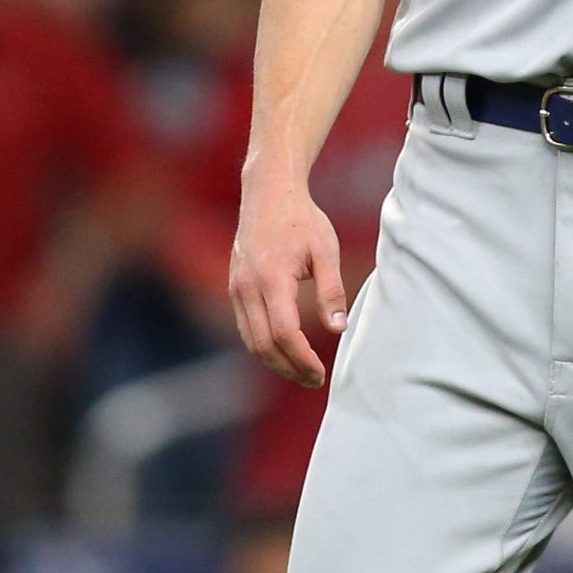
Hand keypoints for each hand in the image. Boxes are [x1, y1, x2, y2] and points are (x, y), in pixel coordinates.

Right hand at [229, 171, 348, 386]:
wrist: (268, 193)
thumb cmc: (302, 220)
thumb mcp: (326, 250)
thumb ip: (331, 291)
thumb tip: (338, 328)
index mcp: (272, 278)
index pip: (284, 333)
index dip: (302, 358)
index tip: (321, 372)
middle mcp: (247, 287)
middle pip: (263, 345)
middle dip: (289, 368)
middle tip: (315, 379)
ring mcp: (236, 288)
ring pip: (250, 340)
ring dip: (275, 362)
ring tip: (303, 372)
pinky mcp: (235, 288)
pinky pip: (246, 327)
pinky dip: (264, 346)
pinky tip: (285, 351)